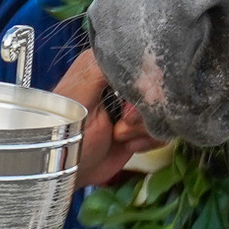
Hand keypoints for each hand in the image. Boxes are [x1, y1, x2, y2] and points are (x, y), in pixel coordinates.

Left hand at [55, 48, 162, 186]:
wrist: (67, 171)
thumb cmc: (63, 133)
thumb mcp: (79, 97)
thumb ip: (101, 70)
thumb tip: (132, 56)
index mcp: (103, 65)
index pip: (140, 60)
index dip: (143, 83)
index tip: (133, 103)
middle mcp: (121, 81)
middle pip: (158, 86)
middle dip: (144, 112)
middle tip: (122, 124)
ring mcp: (134, 104)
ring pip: (164, 108)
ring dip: (144, 130)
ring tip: (119, 137)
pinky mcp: (143, 125)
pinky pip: (165, 129)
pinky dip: (149, 141)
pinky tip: (129, 145)